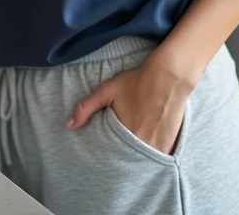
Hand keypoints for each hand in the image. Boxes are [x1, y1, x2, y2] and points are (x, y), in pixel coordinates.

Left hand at [64, 56, 194, 154]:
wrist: (169, 78)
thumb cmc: (136, 83)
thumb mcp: (107, 91)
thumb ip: (85, 108)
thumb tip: (68, 126)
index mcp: (126, 134)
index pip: (111, 156)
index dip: (107, 155)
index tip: (103, 153)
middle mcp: (143, 144)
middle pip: (128, 159)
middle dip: (121, 158)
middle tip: (117, 151)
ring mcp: (159, 146)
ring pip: (143, 161)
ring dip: (136, 158)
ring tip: (130, 149)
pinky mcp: (171, 145)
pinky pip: (158, 157)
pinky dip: (151, 155)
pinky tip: (146, 147)